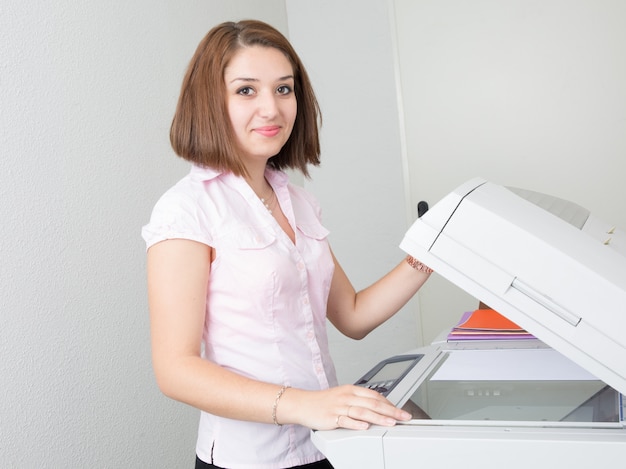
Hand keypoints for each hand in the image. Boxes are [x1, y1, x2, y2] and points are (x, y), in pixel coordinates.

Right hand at [280, 384, 411, 430]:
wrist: (302, 403)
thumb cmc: (323, 401)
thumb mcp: (343, 395)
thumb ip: (359, 400)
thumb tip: (376, 406)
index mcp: (351, 390)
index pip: (375, 395)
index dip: (390, 403)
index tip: (400, 410)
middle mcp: (347, 397)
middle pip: (373, 403)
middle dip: (391, 410)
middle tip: (404, 416)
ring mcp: (339, 407)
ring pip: (363, 411)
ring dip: (379, 417)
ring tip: (391, 422)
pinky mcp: (332, 417)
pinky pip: (346, 420)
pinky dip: (357, 423)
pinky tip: (366, 426)